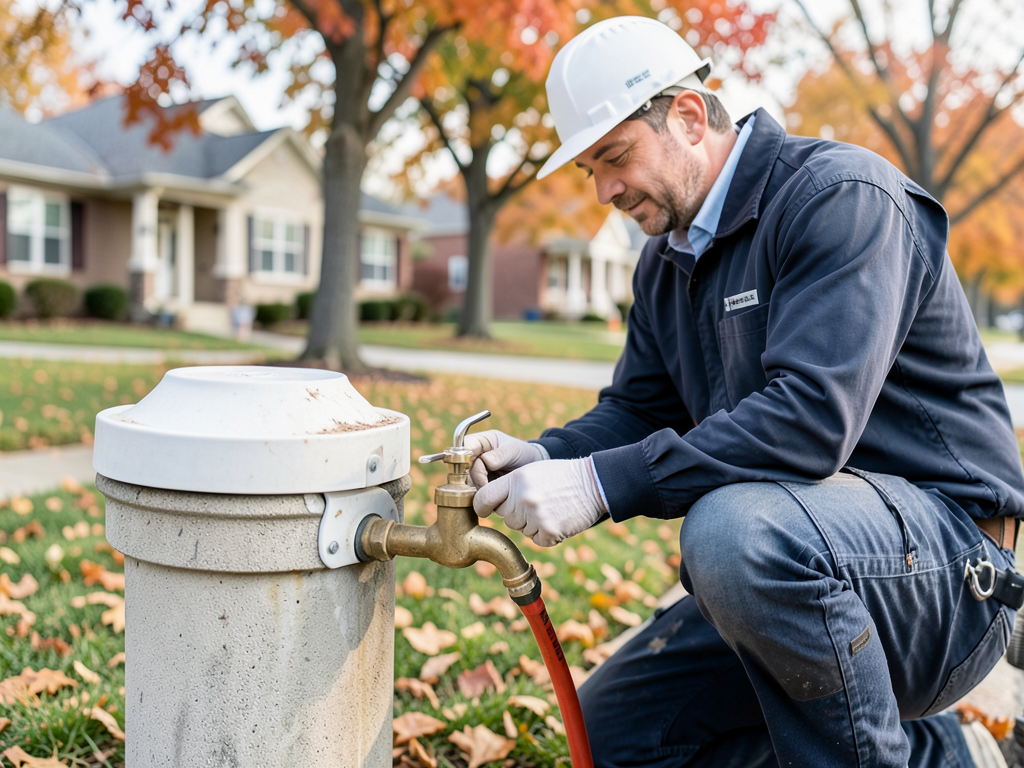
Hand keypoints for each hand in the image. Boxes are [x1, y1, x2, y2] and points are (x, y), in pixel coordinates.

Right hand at [464, 429, 547, 488]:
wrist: (531, 470)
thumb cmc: (523, 454)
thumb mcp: (514, 451)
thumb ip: (500, 455)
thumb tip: (485, 461)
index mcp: (482, 441)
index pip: (466, 445)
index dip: (464, 456)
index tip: (471, 467)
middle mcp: (475, 455)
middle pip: (464, 466)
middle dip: (475, 476)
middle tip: (485, 484)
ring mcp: (476, 470)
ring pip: (467, 479)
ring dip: (477, 486)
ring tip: (492, 489)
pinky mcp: (479, 484)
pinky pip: (473, 490)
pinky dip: (481, 494)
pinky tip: (491, 495)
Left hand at [473, 458, 607, 546]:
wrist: (593, 483)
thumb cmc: (560, 476)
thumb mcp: (531, 471)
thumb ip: (508, 486)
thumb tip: (484, 503)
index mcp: (516, 480)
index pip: (483, 498)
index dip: (481, 506)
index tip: (483, 510)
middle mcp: (523, 498)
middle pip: (505, 517)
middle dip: (516, 513)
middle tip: (537, 502)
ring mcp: (536, 516)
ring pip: (521, 529)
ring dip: (532, 523)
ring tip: (550, 507)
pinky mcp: (549, 531)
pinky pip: (537, 539)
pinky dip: (546, 534)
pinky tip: (558, 518)